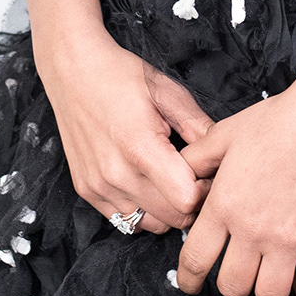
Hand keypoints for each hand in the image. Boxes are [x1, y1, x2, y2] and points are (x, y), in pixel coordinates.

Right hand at [39, 29, 213, 234]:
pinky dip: (142, 209)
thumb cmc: (120, 76)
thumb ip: (199, 128)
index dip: (205, 190)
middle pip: (172, 218)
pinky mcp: (86, 191)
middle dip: (191, 203)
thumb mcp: (168, 92)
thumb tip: (223, 157)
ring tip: (168, 179)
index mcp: (139, 147)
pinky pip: (124, 220)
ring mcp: (98, 185)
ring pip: (149, 224)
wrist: (72, 70)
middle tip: (193, 176)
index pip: (186, 200)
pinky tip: (145, 182)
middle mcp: (115, 174)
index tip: (206, 173)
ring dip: (166, 209)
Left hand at [176, 89, 295, 295]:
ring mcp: (291, 238)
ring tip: (267, 276)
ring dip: (265, 290)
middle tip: (235, 273)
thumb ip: (196, 161)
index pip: (196, 260)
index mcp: (224, 205)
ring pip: (270, 294)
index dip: (189, 279)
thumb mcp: (224, 135)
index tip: (191, 284)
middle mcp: (254, 229)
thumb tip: (178, 180)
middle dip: (229, 285)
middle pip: (233, 286)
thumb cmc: (276, 120)